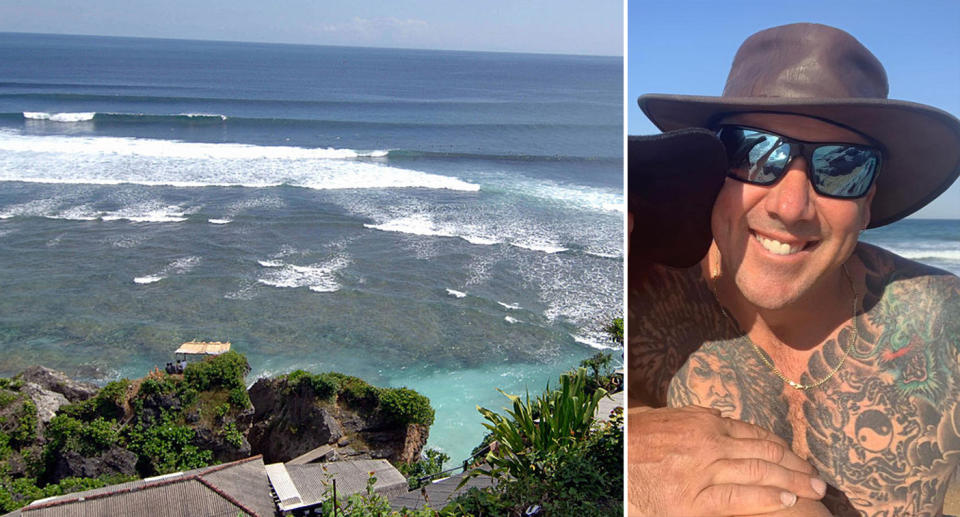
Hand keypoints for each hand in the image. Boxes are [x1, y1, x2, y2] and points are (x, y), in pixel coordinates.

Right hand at [628, 405, 826, 516]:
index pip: (753, 433)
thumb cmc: (626, 441)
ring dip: (792, 482)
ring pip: (758, 474)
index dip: (780, 446)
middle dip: (796, 466)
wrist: (605, 464)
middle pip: (764, 453)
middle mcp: (706, 443)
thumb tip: (717, 416)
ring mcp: (701, 472)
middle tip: (818, 479)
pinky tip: (785, 501)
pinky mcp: (692, 502)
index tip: (797, 457)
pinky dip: (765, 498)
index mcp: (700, 423)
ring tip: (813, 491)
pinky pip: (738, 498)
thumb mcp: (656, 418)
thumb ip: (689, 416)